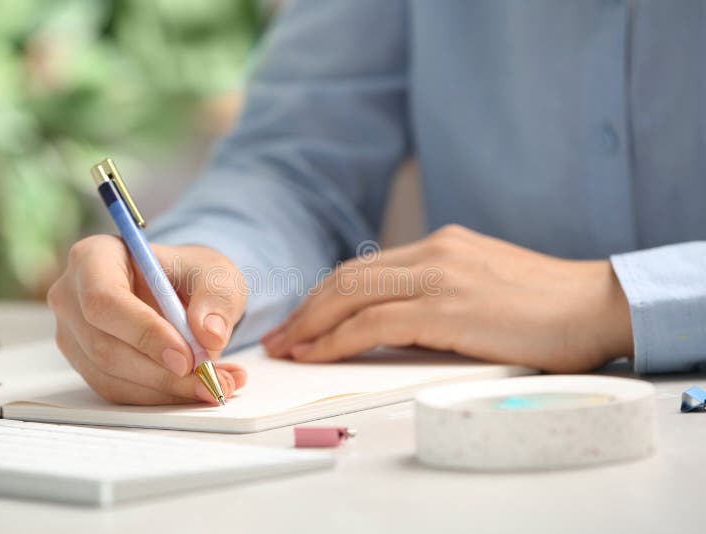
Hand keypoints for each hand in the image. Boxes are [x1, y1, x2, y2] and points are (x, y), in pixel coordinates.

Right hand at [47, 235, 247, 404]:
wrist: (183, 293)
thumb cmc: (191, 275)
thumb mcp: (216, 273)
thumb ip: (217, 298)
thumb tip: (210, 334)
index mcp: (94, 256)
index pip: (104, 299)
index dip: (143, 333)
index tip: (187, 357)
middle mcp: (72, 296)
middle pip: (104, 345)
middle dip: (162, 372)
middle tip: (210, 379)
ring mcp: (73, 334)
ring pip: (110, 375)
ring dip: (166, 389)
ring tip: (217, 383)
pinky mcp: (86, 364)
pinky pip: (118, 391)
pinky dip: (160, 396)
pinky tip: (196, 388)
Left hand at [263, 225, 632, 372]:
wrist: (596, 305)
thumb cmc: (546, 306)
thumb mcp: (482, 285)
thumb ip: (438, 294)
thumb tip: (393, 323)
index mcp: (440, 245)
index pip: (364, 268)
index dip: (325, 296)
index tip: (303, 320)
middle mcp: (433, 252)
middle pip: (347, 278)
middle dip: (306, 310)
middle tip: (281, 336)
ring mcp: (438, 276)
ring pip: (350, 296)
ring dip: (311, 324)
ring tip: (287, 349)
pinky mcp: (447, 308)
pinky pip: (373, 323)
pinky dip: (336, 340)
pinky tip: (317, 355)